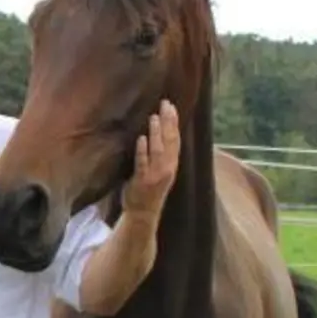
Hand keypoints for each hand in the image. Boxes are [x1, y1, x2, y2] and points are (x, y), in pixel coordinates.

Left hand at [120, 99, 179, 219]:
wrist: (143, 213)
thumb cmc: (149, 190)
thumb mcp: (159, 170)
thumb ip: (160, 153)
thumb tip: (159, 131)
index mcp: (172, 164)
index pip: (176, 139)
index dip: (174, 122)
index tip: (171, 106)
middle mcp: (167, 168)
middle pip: (170, 141)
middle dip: (168, 122)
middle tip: (164, 104)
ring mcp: (155, 175)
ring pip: (158, 150)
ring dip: (156, 133)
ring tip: (153, 117)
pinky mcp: (142, 181)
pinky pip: (143, 163)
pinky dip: (143, 151)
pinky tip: (141, 138)